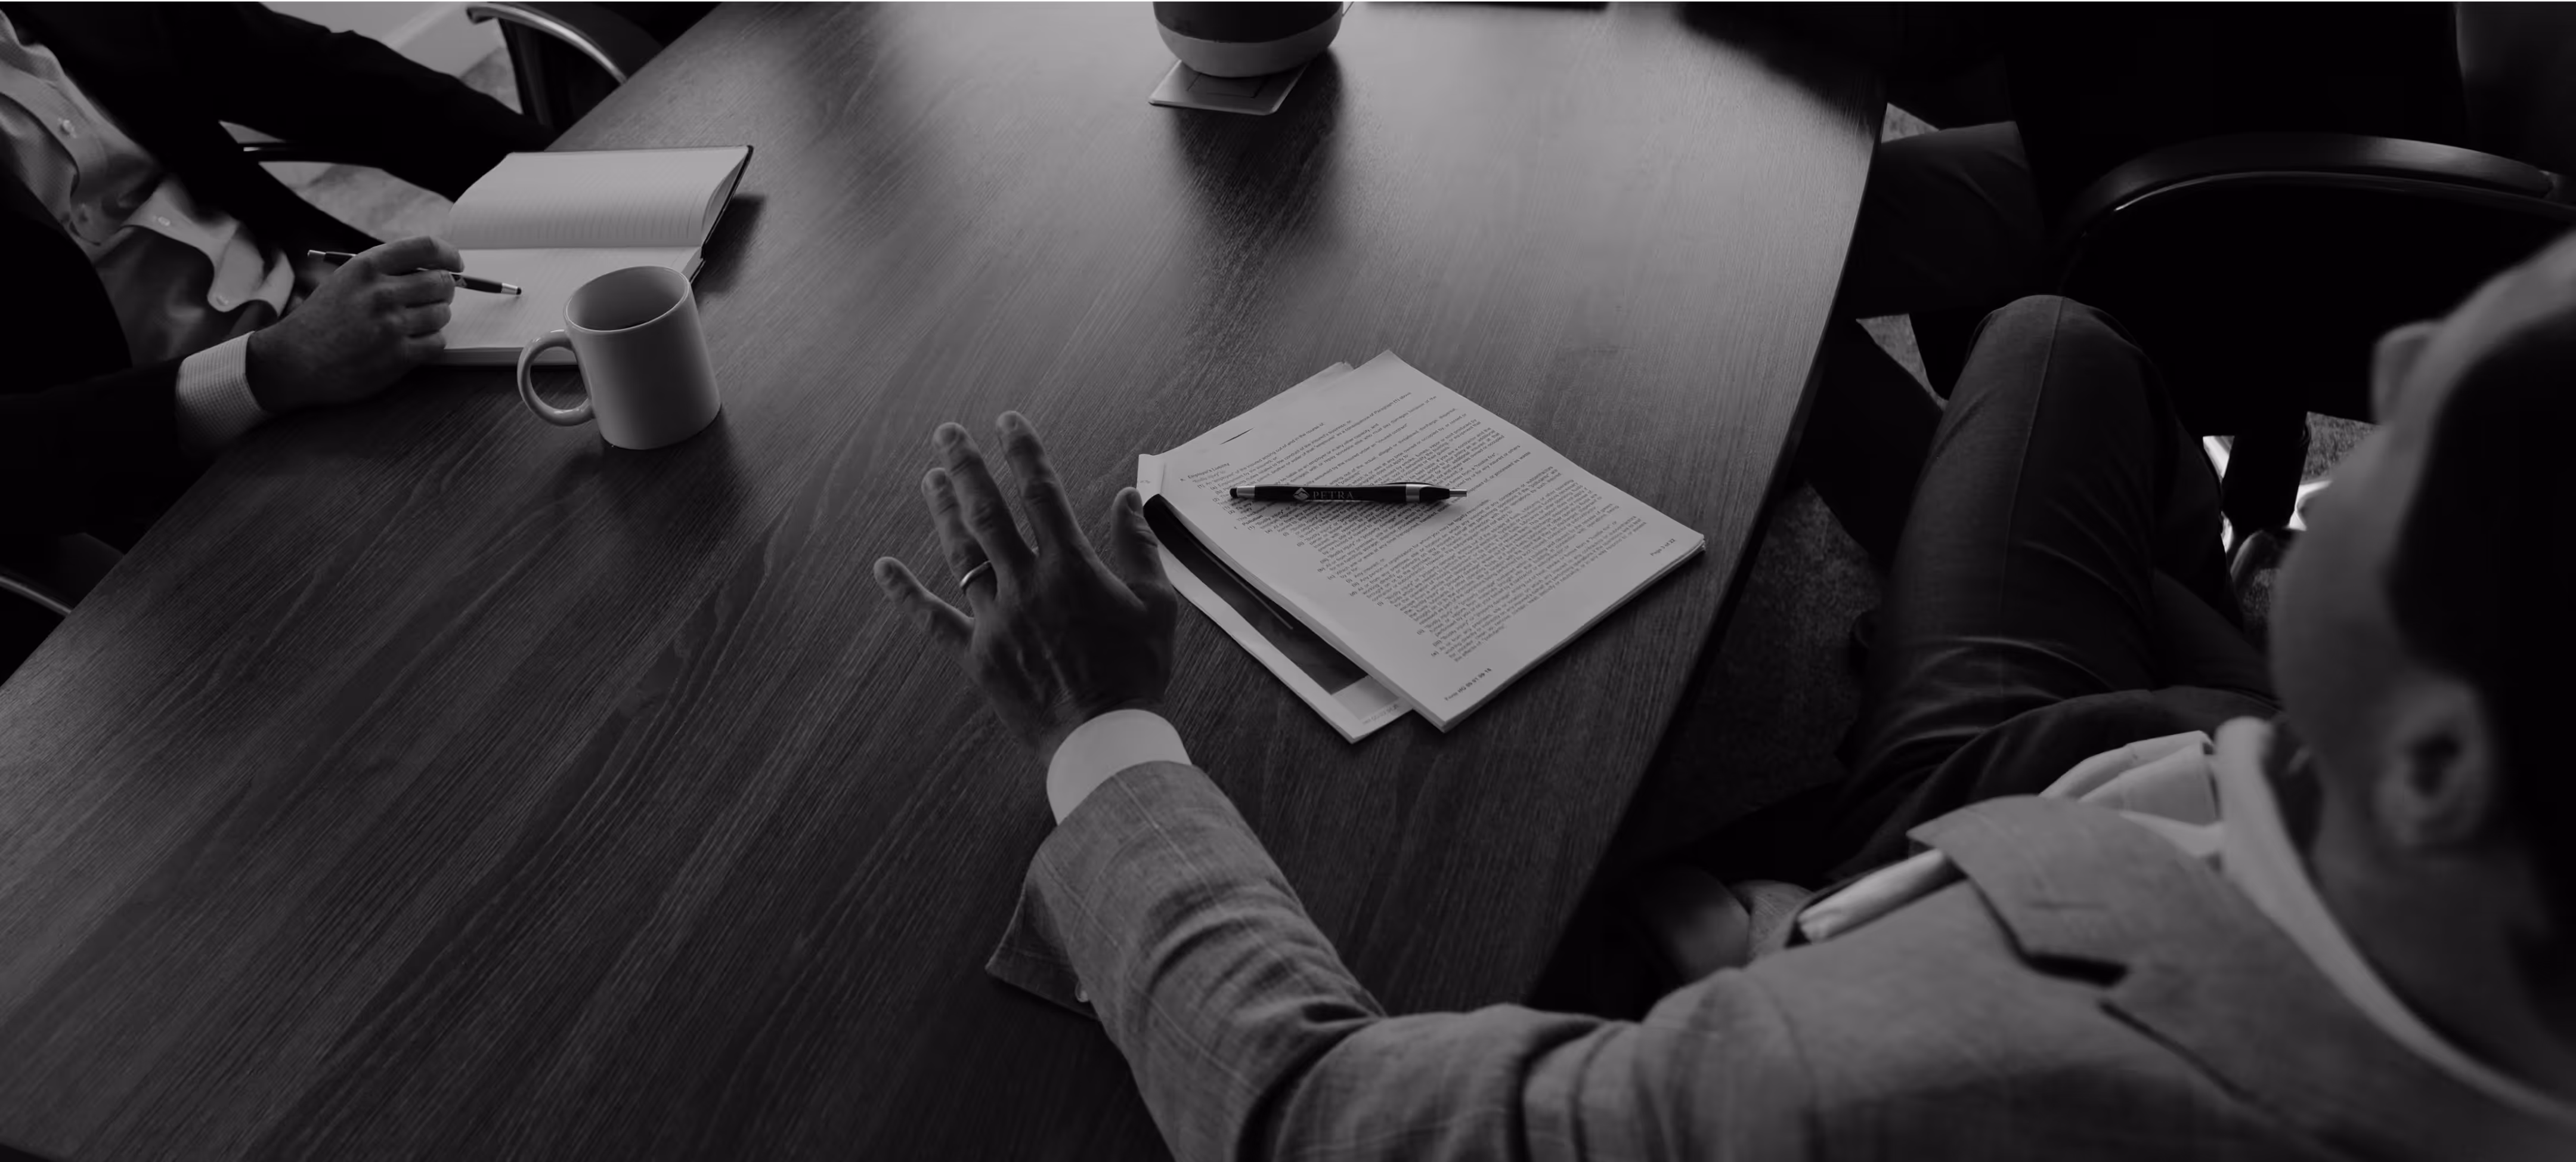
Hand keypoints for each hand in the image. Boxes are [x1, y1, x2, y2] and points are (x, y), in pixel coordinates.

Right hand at [246, 236, 458, 413]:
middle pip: (441, 281)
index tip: (454, 263)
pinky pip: (438, 342)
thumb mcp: (346, 280)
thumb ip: (385, 271)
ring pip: (442, 313)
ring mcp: (391, 325)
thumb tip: (434, 268)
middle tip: (434, 298)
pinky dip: (431, 342)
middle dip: (444, 289)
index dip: (448, 254)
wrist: (294, 361)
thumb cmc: (322, 319)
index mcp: (367, 266)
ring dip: (436, 318)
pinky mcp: (398, 356)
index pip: (426, 247)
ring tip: (415, 323)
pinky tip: (413, 342)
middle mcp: (381, 292)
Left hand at [874, 413, 1179, 758]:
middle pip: (988, 511)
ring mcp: (995, 619)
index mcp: (1071, 568)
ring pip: (960, 553)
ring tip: (929, 477)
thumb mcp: (1157, 604)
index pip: (1041, 492)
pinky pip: (933, 620)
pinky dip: (905, 594)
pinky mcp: (976, 654)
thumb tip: (1126, 498)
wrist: (1104, 739)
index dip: (1022, 451)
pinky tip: (883, 568)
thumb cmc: (1136, 673)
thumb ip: (1139, 546)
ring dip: (942, 510)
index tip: (1006, 420)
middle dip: (966, 465)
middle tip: (946, 432)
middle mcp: (1026, 584)